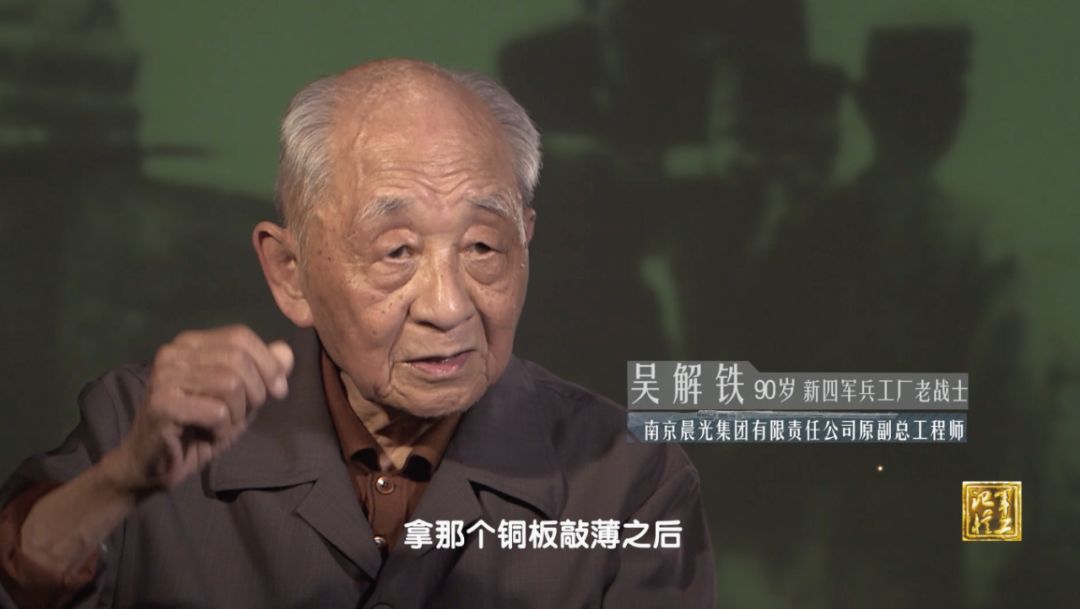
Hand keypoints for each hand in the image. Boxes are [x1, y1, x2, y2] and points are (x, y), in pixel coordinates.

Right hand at [110, 325, 293, 492]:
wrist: (154, 466)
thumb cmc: (199, 430)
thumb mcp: (241, 400)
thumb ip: (263, 374)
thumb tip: (286, 351)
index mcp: (190, 343)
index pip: (240, 335)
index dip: (268, 362)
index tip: (279, 391)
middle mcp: (173, 352)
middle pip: (238, 358)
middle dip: (255, 390)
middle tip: (243, 414)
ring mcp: (164, 376)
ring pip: (230, 383)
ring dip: (237, 412)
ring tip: (222, 425)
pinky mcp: (161, 404)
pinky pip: (216, 411)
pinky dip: (223, 429)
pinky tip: (208, 435)